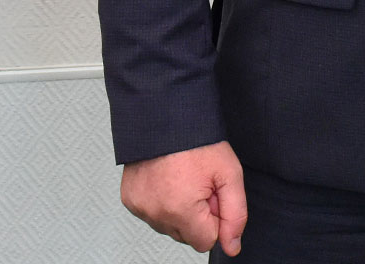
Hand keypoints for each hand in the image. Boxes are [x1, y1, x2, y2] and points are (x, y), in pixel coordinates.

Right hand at [119, 141, 246, 255]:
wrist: (166, 117)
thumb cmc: (197, 141)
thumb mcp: (230, 175)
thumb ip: (235, 215)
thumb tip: (232, 246)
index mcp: (181, 210)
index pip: (206, 242)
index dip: (215, 220)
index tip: (213, 195)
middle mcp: (156, 213)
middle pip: (186, 235)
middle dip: (197, 216)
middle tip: (199, 184)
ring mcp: (139, 207)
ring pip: (169, 226)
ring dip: (179, 210)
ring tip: (183, 179)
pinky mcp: (129, 199)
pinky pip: (152, 214)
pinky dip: (162, 203)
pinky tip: (168, 180)